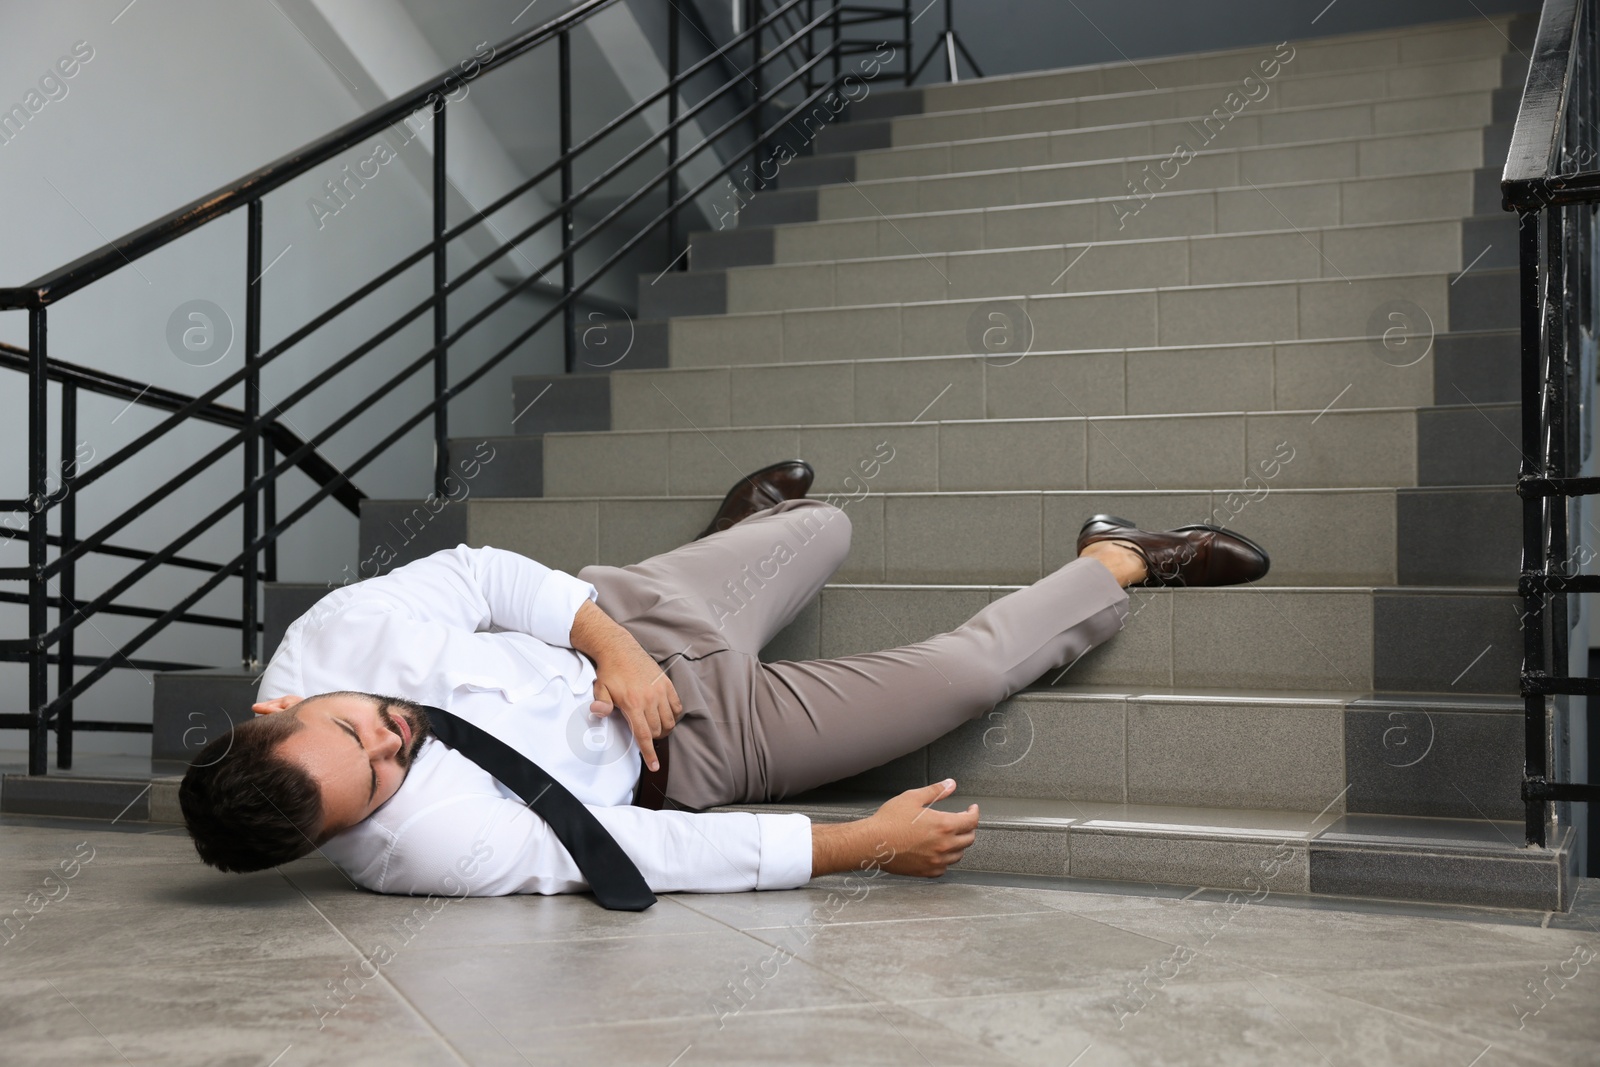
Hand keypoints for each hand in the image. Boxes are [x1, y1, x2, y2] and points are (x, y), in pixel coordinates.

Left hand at [590, 641, 682, 771]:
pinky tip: (665, 716)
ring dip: (664, 729)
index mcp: (632, 703)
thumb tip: (598, 713)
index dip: (650, 753)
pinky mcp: (667, 683)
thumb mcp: (600, 689)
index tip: (654, 766)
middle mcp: (650, 698)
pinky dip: (673, 716)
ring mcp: (660, 691)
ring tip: (655, 728)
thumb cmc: (609, 672)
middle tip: (645, 737)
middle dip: (653, 739)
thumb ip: (601, 704)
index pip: (644, 735)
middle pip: (657, 730)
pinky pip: (677, 706)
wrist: (620, 649)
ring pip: (669, 721)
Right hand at [864, 780, 978, 876]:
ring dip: (959, 844)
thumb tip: (950, 784)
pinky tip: (938, 852)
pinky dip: (946, 860)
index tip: (972, 809)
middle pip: (969, 839)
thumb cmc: (889, 821)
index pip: (971, 821)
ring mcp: (936, 861)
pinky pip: (944, 868)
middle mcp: (944, 845)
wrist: (873, 842)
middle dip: (968, 828)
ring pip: (959, 854)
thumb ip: (936, 791)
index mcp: (944, 825)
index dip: (974, 813)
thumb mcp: (913, 798)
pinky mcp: (927, 871)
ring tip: (951, 836)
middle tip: (962, 822)